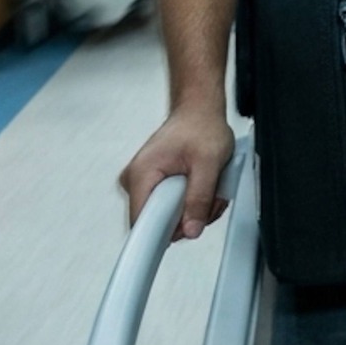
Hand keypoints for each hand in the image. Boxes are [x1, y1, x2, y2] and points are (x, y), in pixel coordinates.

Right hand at [120, 103, 234, 237]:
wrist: (198, 110)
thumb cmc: (201, 127)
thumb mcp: (208, 164)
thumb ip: (199, 198)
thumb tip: (191, 230)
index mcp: (141, 174)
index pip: (141, 223)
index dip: (164, 233)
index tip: (183, 232)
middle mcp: (135, 180)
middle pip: (159, 223)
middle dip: (189, 217)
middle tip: (209, 196)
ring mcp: (143, 183)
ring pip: (169, 217)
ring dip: (194, 209)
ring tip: (208, 187)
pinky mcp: (154, 185)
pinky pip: (171, 208)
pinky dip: (191, 202)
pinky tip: (202, 187)